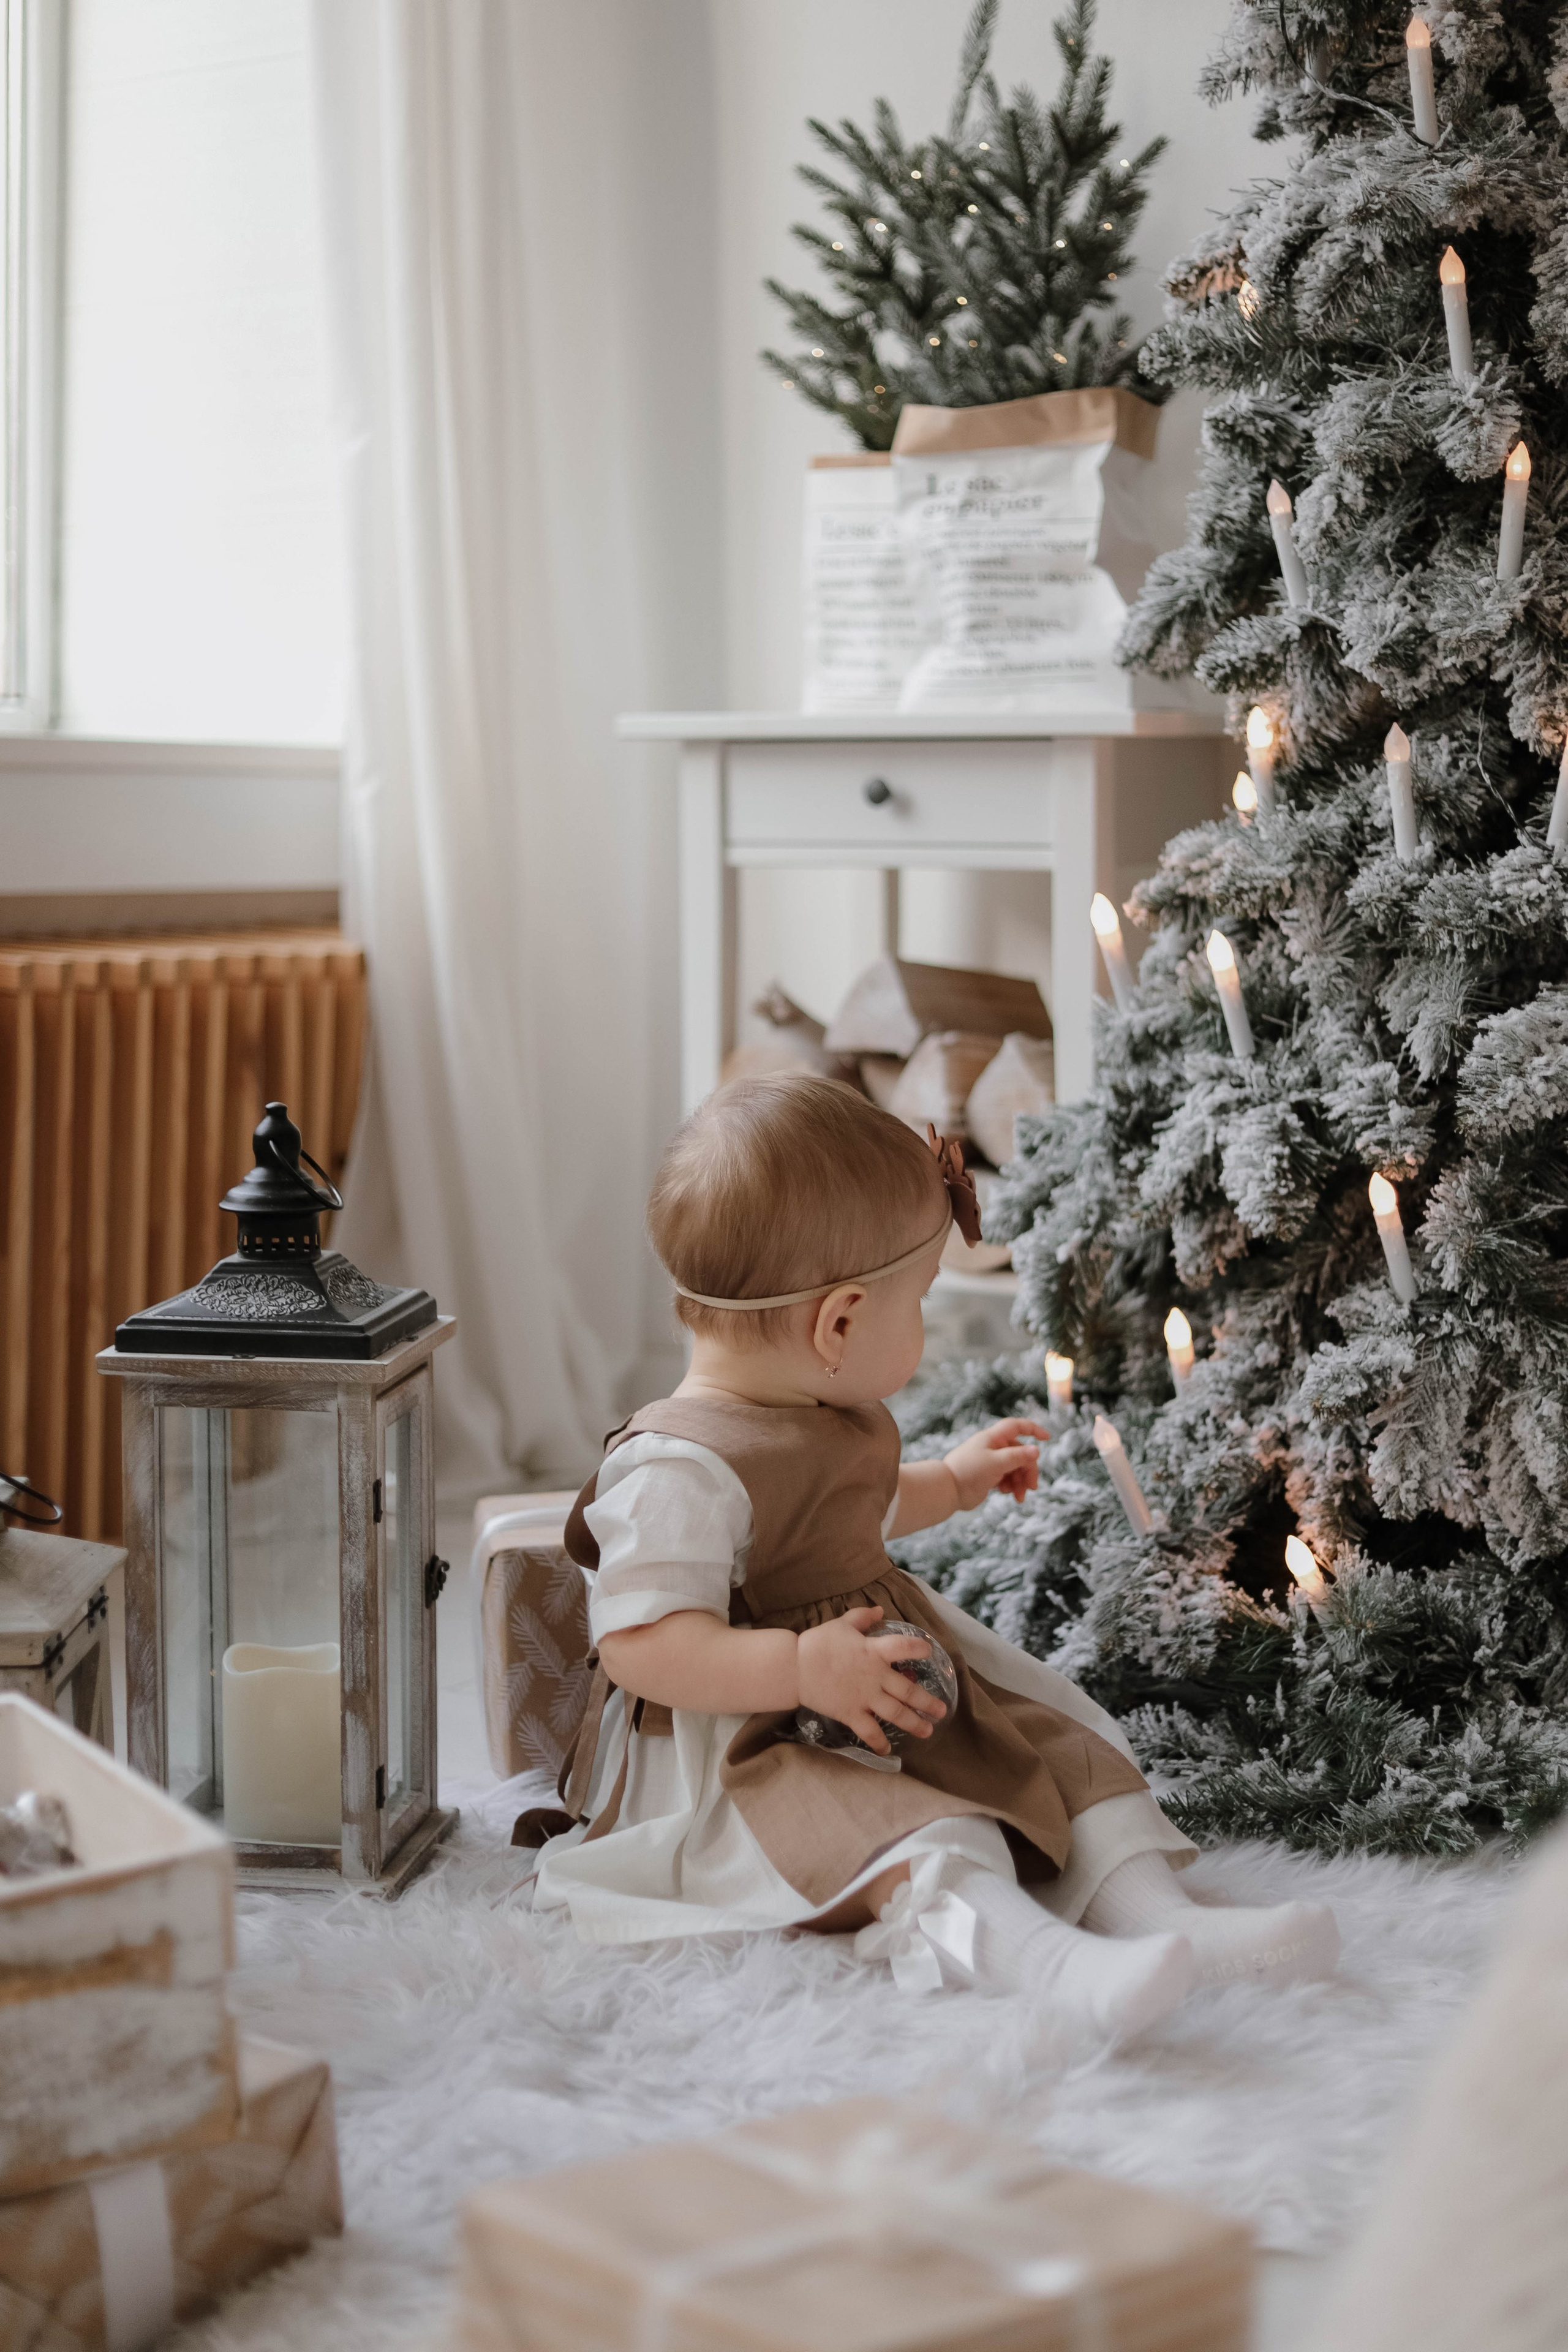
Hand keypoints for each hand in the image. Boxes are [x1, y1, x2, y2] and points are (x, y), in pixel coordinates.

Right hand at [795, 1607, 946, 1756]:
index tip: (929, 1651)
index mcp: (873, 1651)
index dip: (918, 1648)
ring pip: (896, 1713)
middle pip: (908, 1690)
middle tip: (941, 1711)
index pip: (903, 1647)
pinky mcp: (851, 1713)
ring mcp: (864, 1697)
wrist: (795, 1667)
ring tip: (928, 1730)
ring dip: (914, 1723)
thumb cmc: (818, 1643)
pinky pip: (869, 1731)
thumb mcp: (842, 1624)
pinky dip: (879, 1742)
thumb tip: (880, 1611)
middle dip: (927, 1702)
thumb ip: (863, 1617)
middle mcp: (875, 1676)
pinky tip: (887, 1750)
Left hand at [944, 1417, 1048, 1509]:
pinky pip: (1007, 1478)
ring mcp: (990, 1462)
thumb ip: (1018, 1457)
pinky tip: (1009, 1494)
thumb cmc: (969, 1471)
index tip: (1047, 1438)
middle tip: (1031, 1487)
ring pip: (1015, 1468)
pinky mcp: (988, 1476)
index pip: (1016, 1427)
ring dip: (1020, 1481)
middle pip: (1020, 1454)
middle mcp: (992, 1448)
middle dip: (1028, 1470)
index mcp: (993, 1438)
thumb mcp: (997, 1462)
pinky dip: (1011, 1486)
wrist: (948, 1490)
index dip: (1032, 1429)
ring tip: (1019, 1497)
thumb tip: (1037, 1450)